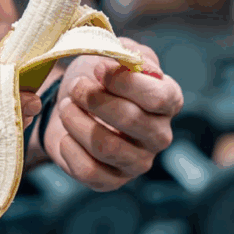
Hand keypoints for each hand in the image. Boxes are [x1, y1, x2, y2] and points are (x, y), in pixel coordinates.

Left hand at [43, 38, 182, 190]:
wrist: (69, 104)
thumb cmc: (96, 77)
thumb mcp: (112, 55)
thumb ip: (126, 52)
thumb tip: (130, 61)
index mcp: (168, 100)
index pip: (159, 97)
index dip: (124, 81)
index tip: (97, 68)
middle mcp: (159, 135)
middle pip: (131, 120)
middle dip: (94, 99)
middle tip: (75, 87)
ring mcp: (137, 161)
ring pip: (106, 147)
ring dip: (77, 121)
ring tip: (65, 106)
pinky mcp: (111, 180)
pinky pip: (90, 171)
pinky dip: (70, 148)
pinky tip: (65, 134)